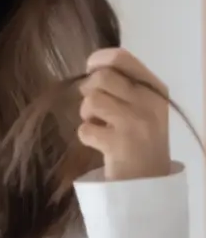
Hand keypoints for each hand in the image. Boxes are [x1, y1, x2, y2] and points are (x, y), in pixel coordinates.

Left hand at [78, 48, 170, 180]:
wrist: (149, 180)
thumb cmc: (139, 137)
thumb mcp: (141, 105)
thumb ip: (122, 83)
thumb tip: (92, 64)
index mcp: (154, 88)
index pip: (121, 57)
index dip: (97, 61)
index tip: (92, 72)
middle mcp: (148, 102)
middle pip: (100, 77)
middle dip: (89, 91)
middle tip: (96, 108)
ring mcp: (135, 123)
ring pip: (91, 100)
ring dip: (87, 114)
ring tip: (100, 125)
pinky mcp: (120, 144)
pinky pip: (85, 129)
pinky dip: (86, 136)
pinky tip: (100, 143)